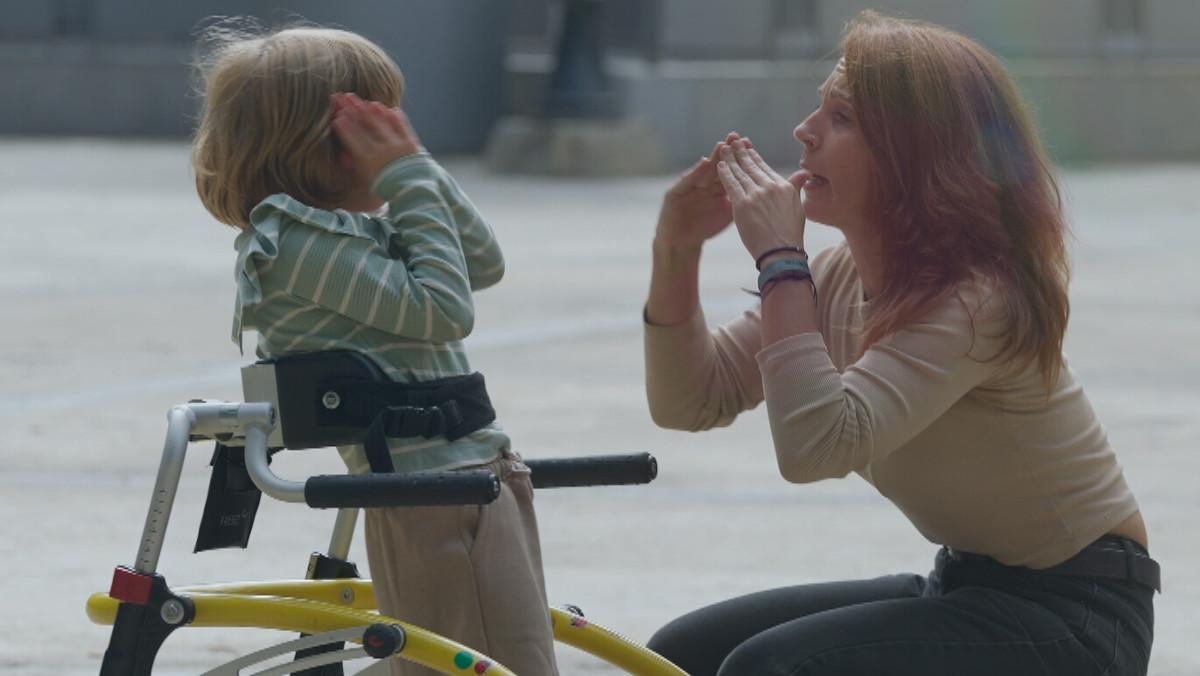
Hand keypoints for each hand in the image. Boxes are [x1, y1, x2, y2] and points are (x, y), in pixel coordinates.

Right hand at [330, 92, 421, 182]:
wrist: (412, 191)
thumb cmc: (385, 185)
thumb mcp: (366, 179)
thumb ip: (354, 165)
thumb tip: (342, 154)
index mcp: (368, 161)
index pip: (352, 139)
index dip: (344, 127)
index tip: (337, 116)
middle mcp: (381, 151)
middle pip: (363, 126)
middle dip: (351, 110)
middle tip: (342, 97)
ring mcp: (396, 145)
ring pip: (381, 123)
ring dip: (369, 110)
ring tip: (360, 100)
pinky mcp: (410, 143)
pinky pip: (401, 125)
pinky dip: (393, 116)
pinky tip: (386, 107)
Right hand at [654, 132, 749, 251]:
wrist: (682, 242)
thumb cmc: (705, 226)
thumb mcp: (729, 212)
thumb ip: (743, 199)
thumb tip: (766, 193)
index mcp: (717, 185)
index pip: (730, 168)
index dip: (739, 156)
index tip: (750, 143)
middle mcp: (703, 182)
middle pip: (718, 164)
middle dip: (727, 150)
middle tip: (736, 136)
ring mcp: (689, 186)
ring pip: (703, 170)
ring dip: (713, 157)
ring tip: (722, 145)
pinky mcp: (675, 193)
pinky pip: (688, 181)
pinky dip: (696, 172)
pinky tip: (704, 162)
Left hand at [715, 138, 807, 260]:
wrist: (781, 252)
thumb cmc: (790, 235)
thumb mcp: (798, 207)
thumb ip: (796, 187)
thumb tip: (804, 173)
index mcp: (784, 187)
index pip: (765, 168)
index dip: (754, 157)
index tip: (748, 148)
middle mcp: (770, 187)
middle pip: (751, 166)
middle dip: (741, 152)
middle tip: (733, 142)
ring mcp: (756, 195)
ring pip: (740, 173)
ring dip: (730, 159)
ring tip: (723, 148)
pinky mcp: (743, 204)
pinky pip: (731, 185)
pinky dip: (725, 174)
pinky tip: (719, 165)